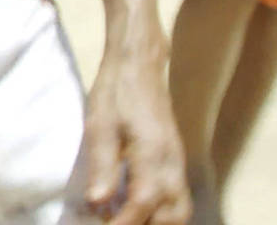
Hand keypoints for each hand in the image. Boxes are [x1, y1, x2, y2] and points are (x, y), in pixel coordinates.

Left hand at [71, 49, 189, 223]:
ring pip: (179, 211)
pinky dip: (162, 212)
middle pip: (171, 217)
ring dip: (157, 223)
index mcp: (153, 155)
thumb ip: (102, 166)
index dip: (124, 223)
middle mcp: (172, 165)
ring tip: (124, 219)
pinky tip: (137, 210)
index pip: (143, 204)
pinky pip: (178, 198)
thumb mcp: (100, 125)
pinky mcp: (175, 161)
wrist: (138, 67)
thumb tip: (97, 202)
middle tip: (112, 224)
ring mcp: (177, 164)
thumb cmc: (116, 94)